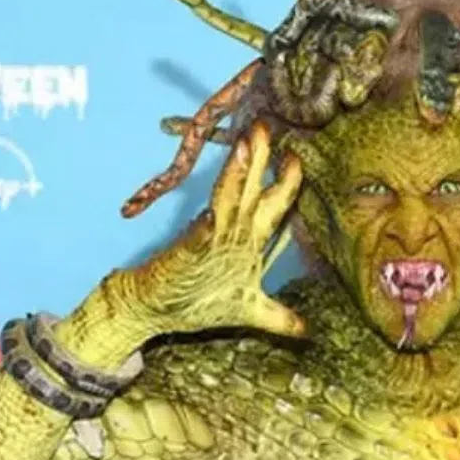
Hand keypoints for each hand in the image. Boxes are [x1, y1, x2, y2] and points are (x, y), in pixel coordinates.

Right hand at [126, 120, 305, 338]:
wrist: (152, 311)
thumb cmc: (199, 304)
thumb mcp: (250, 312)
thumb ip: (279, 318)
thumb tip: (306, 331)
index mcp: (247, 240)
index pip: (272, 205)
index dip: (286, 182)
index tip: (298, 156)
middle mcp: (231, 234)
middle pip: (249, 191)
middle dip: (259, 161)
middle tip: (266, 128)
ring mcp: (208, 242)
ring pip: (226, 204)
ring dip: (235, 178)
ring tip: (243, 149)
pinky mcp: (185, 257)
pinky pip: (197, 242)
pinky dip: (204, 230)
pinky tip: (210, 217)